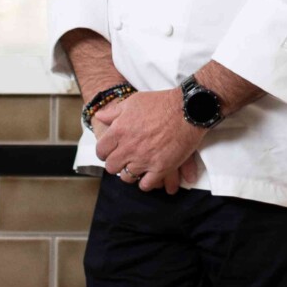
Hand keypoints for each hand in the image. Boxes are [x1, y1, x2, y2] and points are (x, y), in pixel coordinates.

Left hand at [92, 89, 206, 194]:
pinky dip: (146, 182)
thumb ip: (113, 112)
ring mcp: (144, 159)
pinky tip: (148, 176)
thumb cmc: (161, 103)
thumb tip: (99, 117)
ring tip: (136, 167)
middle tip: (124, 160)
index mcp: (119, 131)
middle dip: (116, 164)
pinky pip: (146, 184)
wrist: (188, 109)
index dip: (105, 152)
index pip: (101, 151)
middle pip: (112, 167)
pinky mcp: (160, 168)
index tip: (110, 152)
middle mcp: (129, 147)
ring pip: (127, 178)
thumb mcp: (133, 102)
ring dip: (130, 173)